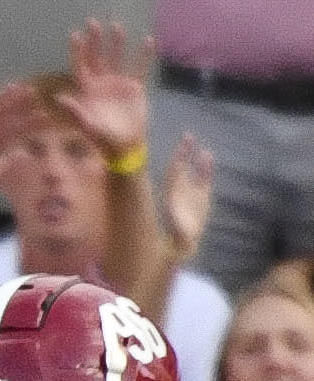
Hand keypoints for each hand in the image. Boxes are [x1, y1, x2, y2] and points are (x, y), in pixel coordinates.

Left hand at [61, 19, 152, 161]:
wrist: (125, 144)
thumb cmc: (103, 138)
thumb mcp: (88, 126)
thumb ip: (75, 112)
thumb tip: (59, 98)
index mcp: (87, 91)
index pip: (80, 67)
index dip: (77, 52)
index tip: (74, 35)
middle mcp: (101, 83)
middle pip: (96, 57)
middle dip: (95, 41)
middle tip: (93, 22)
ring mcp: (118, 83)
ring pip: (117, 58)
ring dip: (117, 43)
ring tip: (117, 25)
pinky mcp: (136, 86)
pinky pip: (140, 68)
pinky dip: (144, 56)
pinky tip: (147, 40)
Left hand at [163, 134, 219, 263]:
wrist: (183, 244)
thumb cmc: (177, 240)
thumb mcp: (178, 234)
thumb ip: (178, 226)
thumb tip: (176, 221)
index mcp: (172, 198)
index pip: (174, 176)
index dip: (177, 163)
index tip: (180, 151)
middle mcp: (180, 192)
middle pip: (181, 168)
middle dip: (184, 153)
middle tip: (187, 136)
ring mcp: (191, 193)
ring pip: (192, 171)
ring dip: (195, 158)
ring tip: (199, 145)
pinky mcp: (201, 196)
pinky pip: (204, 178)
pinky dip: (206, 168)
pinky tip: (208, 156)